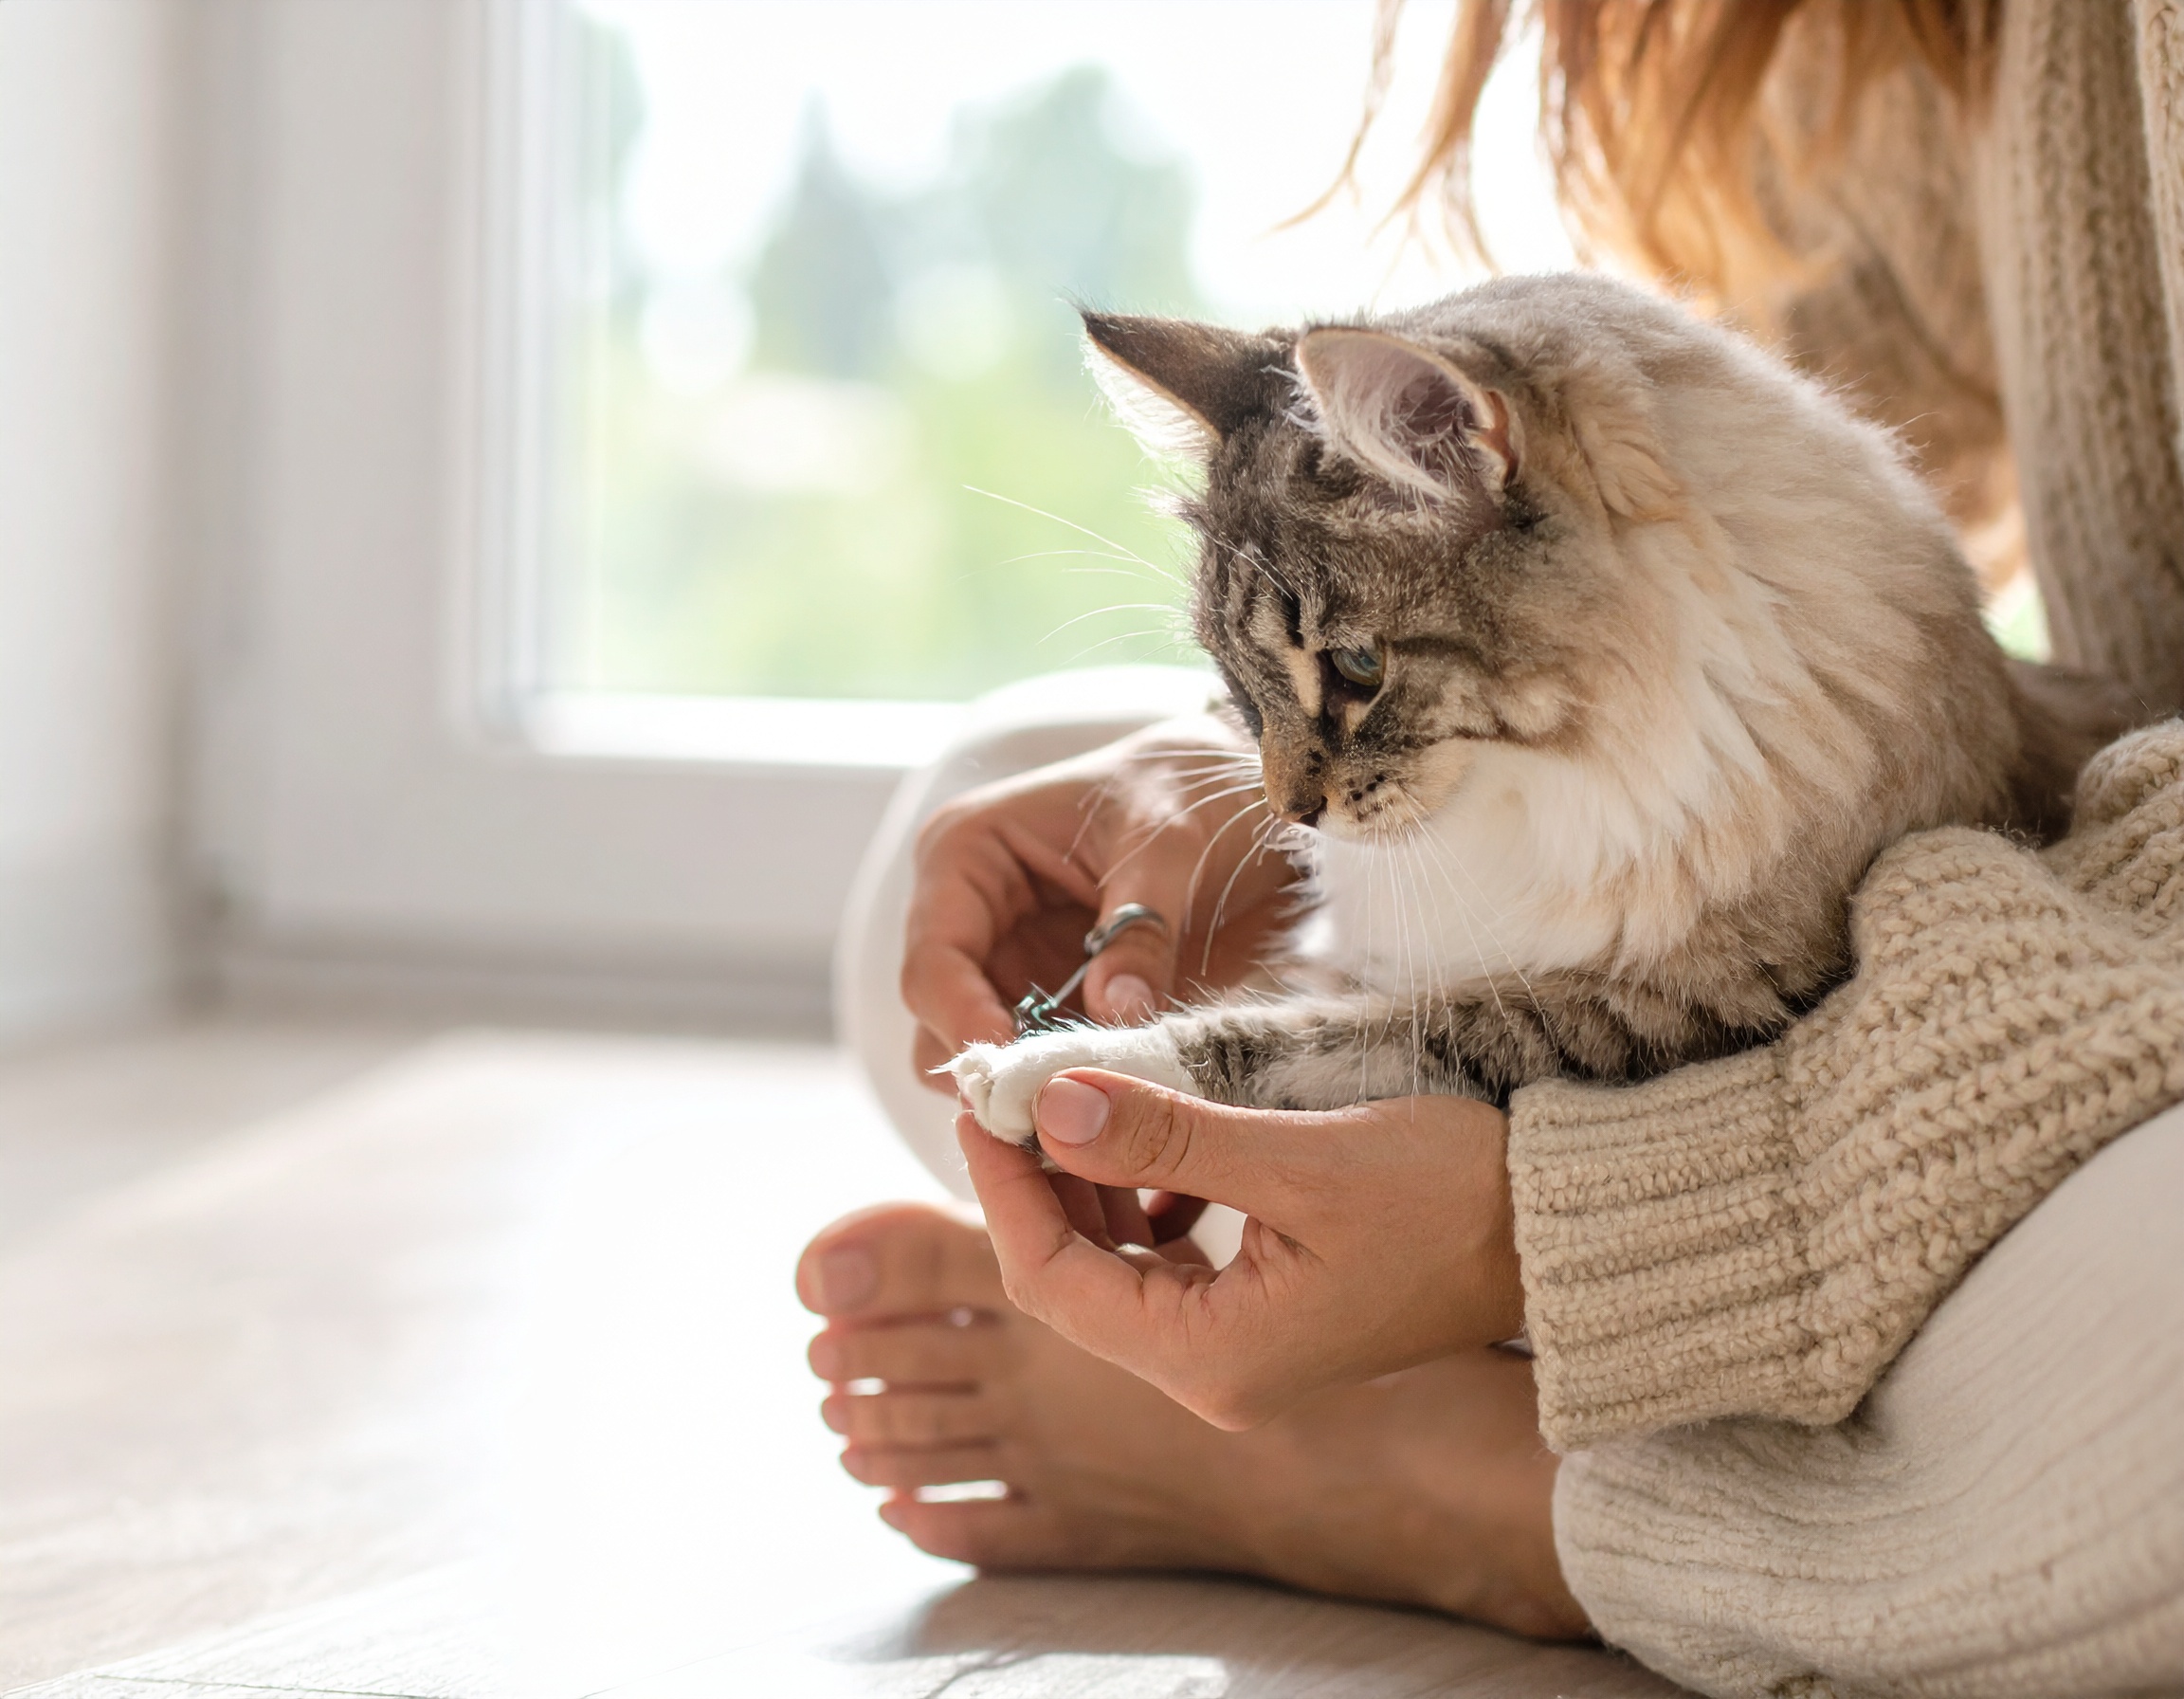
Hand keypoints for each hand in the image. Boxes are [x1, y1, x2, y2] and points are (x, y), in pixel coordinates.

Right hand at [901, 715, 1294, 1077]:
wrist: (1238, 791)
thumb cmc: (1186, 790)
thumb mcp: (1170, 845)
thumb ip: (1141, 931)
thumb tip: (1115, 1013)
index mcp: (966, 856)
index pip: (932, 961)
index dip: (965, 1024)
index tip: (1024, 1074)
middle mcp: (969, 917)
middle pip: (940, 1023)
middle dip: (997, 1068)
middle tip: (1064, 1105)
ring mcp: (1007, 964)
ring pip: (983, 1055)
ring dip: (1034, 1083)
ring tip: (1100, 1098)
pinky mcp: (1052, 1000)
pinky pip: (1040, 1061)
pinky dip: (1070, 1083)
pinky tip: (1119, 1091)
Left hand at [956, 1073, 1525, 1430]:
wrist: (1563, 1233)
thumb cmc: (1452, 1197)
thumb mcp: (1300, 1157)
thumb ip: (1169, 1140)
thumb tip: (1050, 1108)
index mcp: (1212, 1361)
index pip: (1052, 1281)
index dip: (1002, 1189)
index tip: (979, 1101)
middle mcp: (1215, 1376)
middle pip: (1074, 1281)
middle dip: (1036, 1182)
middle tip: (1012, 1087)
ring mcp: (1241, 1352)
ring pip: (1117, 1268)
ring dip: (1084, 1186)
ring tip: (1064, 1098)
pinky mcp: (1268, 1316)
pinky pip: (1167, 1263)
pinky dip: (1139, 1199)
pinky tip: (1141, 1140)